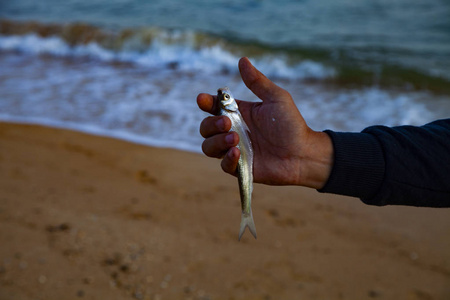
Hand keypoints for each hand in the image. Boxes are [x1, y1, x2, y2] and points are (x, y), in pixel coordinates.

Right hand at [197, 57, 332, 188]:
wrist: (303, 153)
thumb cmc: (291, 124)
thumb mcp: (276, 98)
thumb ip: (257, 82)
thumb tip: (242, 60)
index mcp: (239, 113)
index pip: (213, 107)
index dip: (205, 103)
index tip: (202, 100)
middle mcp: (233, 131)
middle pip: (205, 127)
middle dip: (211, 124)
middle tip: (228, 123)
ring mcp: (235, 150)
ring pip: (208, 147)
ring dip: (217, 141)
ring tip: (236, 139)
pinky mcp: (240, 168)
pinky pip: (223, 165)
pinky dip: (226, 159)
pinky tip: (237, 153)